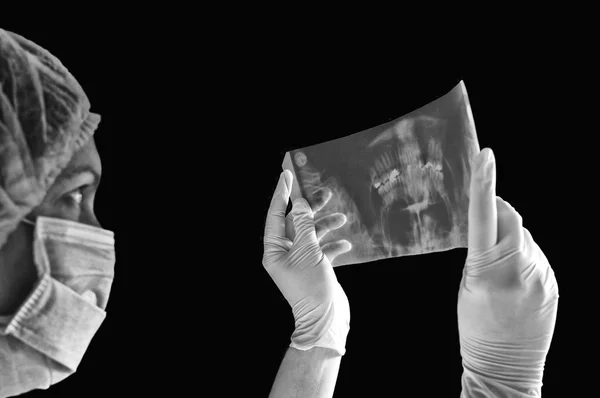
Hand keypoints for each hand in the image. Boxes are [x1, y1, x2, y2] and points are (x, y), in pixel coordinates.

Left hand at [263, 170, 351, 355]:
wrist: (325, 319)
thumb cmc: (312, 287)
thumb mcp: (308, 251)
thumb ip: (304, 224)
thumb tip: (299, 203)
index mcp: (274, 250)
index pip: (274, 215)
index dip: (281, 194)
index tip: (287, 175)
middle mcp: (284, 254)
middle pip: (296, 222)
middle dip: (311, 209)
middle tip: (326, 193)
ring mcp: (299, 261)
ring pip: (311, 234)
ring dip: (325, 225)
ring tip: (341, 218)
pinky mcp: (314, 268)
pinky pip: (322, 249)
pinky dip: (333, 244)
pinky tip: (345, 243)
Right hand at [457, 148, 558, 389]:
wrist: (506, 367)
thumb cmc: (475, 327)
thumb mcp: (465, 286)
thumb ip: (479, 253)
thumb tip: (492, 228)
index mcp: (486, 269)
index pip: (484, 215)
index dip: (483, 182)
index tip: (485, 155)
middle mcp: (519, 267)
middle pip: (510, 216)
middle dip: (496, 210)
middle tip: (483, 222)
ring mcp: (541, 274)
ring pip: (523, 235)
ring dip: (509, 237)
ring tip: (498, 267)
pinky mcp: (553, 281)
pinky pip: (536, 253)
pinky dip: (522, 254)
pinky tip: (513, 278)